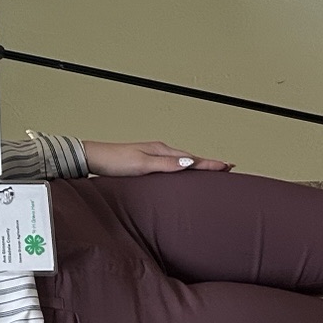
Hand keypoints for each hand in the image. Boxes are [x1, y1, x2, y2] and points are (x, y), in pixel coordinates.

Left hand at [81, 140, 232, 175]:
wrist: (94, 158)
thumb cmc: (115, 161)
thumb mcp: (142, 165)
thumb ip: (166, 164)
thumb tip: (190, 162)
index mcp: (162, 150)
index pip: (192, 158)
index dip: (210, 163)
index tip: (228, 165)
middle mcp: (159, 151)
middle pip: (190, 157)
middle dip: (208, 163)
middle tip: (226, 167)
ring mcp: (153, 155)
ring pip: (181, 160)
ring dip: (197, 164)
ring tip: (211, 169)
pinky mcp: (146, 162)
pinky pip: (171, 164)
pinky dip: (183, 167)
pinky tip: (183, 172)